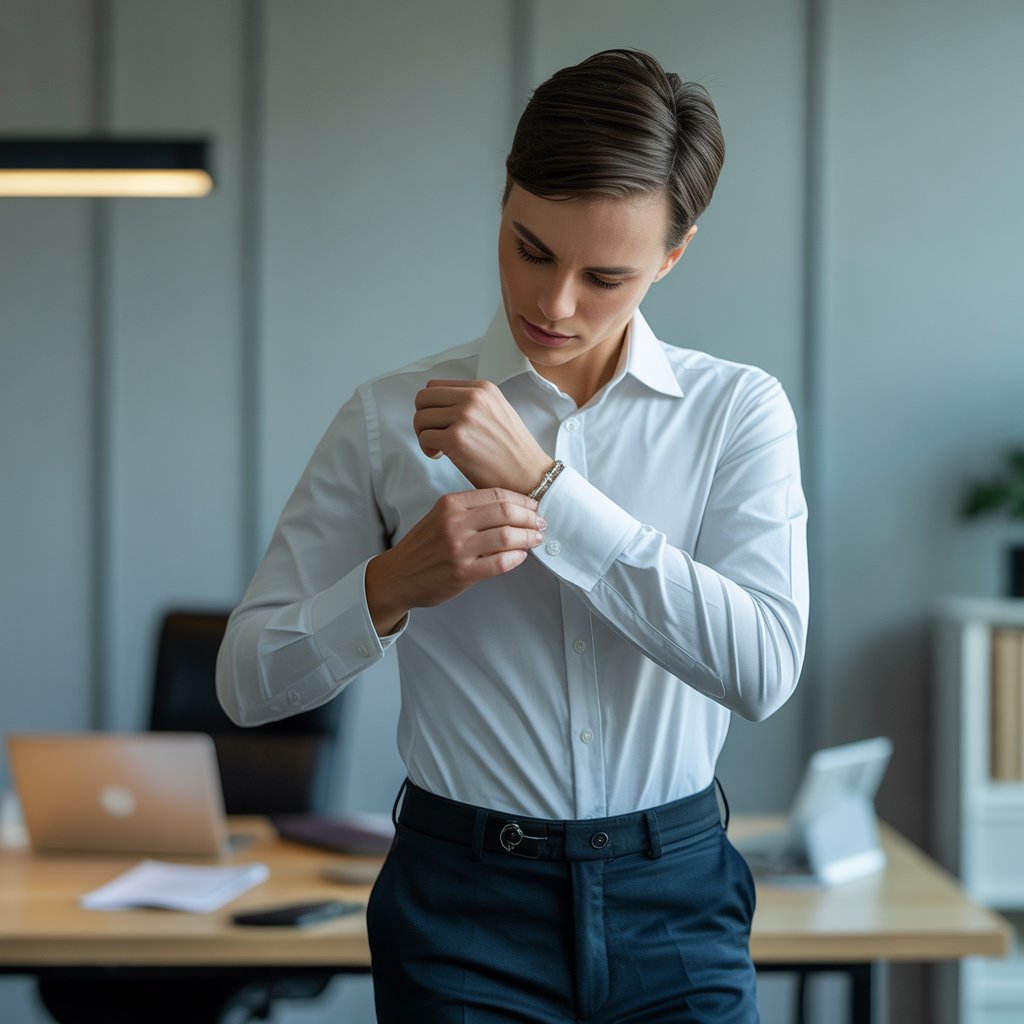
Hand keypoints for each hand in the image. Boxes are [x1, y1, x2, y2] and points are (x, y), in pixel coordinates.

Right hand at [364, 488, 544, 634]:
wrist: (398, 575)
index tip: (533, 506)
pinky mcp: (463, 573)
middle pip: (506, 512)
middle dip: (530, 517)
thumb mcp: (440, 516)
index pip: (496, 494)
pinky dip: (517, 558)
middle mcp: (454, 523)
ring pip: (507, 537)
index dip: (522, 500)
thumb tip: (510, 507)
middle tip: (540, 522)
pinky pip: (501, 563)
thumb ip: (470, 509)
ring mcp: (458, 549)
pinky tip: (521, 556)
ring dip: (528, 537)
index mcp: (450, 504)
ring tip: (535, 539)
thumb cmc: (423, 546)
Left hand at [413, 379, 551, 492]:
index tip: (440, 422)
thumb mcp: (497, 411)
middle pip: (423, 398)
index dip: (432, 406)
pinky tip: (441, 455)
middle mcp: (473, 398)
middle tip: (434, 434)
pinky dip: (427, 449)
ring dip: (424, 435)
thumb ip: (471, 403)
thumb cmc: (513, 450)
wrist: (529, 474)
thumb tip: (441, 406)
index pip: (436, 387)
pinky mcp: (456, 439)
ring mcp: (464, 417)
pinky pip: (424, 437)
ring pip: (420, 418)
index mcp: (482, 389)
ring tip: (439, 447)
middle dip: (423, 418)